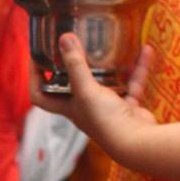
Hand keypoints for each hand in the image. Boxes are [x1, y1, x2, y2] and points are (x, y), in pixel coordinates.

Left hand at [43, 35, 155, 164]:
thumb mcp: (86, 90)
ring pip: (104, 81)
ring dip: (108, 64)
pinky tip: (145, 50)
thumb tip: (64, 38)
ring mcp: (106, 107)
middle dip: (71, 66)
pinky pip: (131, 83)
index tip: (36, 58)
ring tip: (107, 43)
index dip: (34, 78)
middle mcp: (84, 108)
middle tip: (74, 43)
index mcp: (67, 107)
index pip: (40, 95)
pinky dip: (138, 68)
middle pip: (72, 85)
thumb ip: (75, 65)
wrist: (136, 142)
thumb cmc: (105, 121)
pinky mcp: (127, 106)